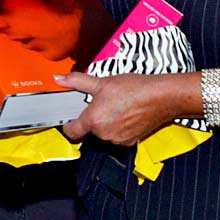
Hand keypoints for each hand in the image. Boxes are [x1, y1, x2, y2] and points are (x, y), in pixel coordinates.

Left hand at [56, 72, 185, 145]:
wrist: (160, 97)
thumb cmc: (133, 89)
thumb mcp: (101, 82)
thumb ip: (76, 81)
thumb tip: (58, 78)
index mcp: (93, 120)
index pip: (72, 132)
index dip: (68, 125)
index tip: (69, 119)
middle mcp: (104, 134)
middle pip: (90, 130)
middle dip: (93, 118)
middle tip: (101, 102)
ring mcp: (118, 140)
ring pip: (105, 133)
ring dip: (107, 122)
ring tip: (116, 106)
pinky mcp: (131, 141)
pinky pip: (118, 136)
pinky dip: (119, 127)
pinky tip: (126, 113)